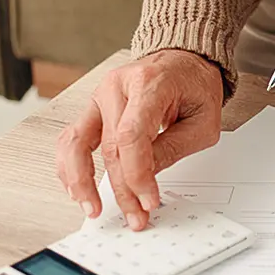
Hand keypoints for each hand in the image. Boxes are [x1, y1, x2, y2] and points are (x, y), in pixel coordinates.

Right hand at [55, 50, 223, 230]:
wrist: (184, 60)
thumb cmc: (195, 85)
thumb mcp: (204, 119)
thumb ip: (175, 147)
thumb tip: (148, 177)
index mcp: (149, 83)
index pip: (132, 135)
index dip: (137, 174)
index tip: (148, 200)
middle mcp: (117, 86)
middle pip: (110, 147)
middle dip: (122, 188)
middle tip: (136, 215)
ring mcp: (100, 96)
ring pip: (76, 143)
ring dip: (81, 181)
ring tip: (92, 208)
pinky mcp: (93, 109)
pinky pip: (72, 140)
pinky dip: (70, 167)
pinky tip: (78, 189)